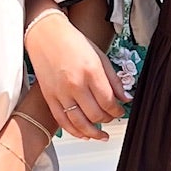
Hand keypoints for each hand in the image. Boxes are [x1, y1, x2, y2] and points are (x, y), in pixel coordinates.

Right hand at [27, 11, 122, 139]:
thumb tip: (125, 98)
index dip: (118, 111)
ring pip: (80, 123)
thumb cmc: (72, 42)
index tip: (120, 110)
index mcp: (91, 71)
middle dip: (107, 120)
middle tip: (111, 117)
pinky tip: (84, 134)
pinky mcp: (49, 97)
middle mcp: (75, 84)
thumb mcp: (100, 56)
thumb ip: (114, 79)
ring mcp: (61, 92)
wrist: (45, 34)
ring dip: (93, 133)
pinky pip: (63, 121)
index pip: (109, 102)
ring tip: (101, 135)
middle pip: (96, 114)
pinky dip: (75, 131)